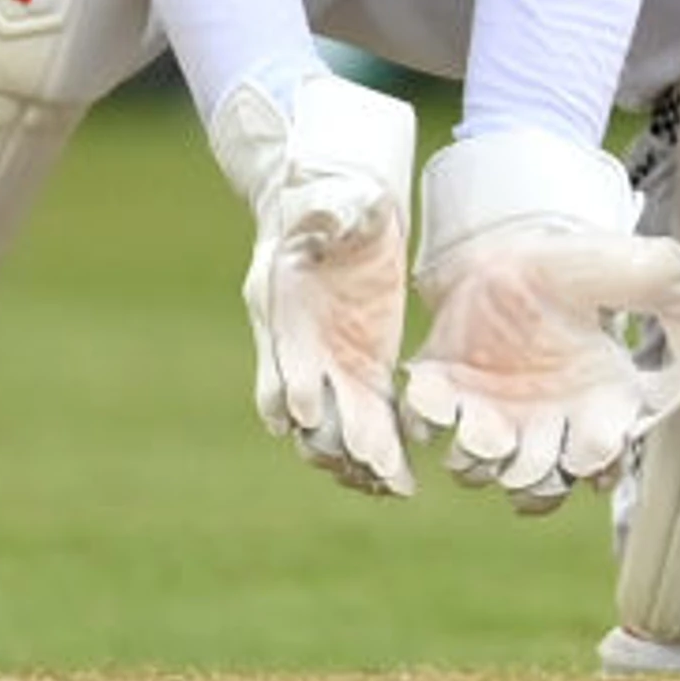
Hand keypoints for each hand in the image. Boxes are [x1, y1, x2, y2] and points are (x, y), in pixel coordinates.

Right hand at [215, 74, 418, 496]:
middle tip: (366, 467)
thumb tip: (347, 212)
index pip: (279, 350)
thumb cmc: (333, 195)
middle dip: (330, 437)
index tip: (305, 413)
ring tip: (388, 486)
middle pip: (302, 404)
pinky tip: (400, 478)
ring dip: (352, 456)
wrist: (336, 203)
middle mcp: (293, 342)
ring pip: (327, 424)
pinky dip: (375, 447)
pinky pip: (363, 417)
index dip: (290, 381)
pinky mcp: (359, 368)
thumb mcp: (337, 198)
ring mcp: (325, 361)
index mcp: (280, 300)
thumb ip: (339, 210)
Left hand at [399, 130, 679, 515]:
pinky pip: (425, 425)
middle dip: (530, 471)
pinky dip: (426, 417)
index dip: (594, 462)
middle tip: (526, 438)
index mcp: (598, 406)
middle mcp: (545, 424)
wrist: (511, 241)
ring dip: (477, 454)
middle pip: (537, 485)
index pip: (600, 462)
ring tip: (479, 422)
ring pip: (479, 469)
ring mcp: (492, 413)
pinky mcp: (445, 390)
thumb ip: (670, 294)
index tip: (589, 441)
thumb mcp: (637, 269)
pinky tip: (436, 391)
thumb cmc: (577, 264)